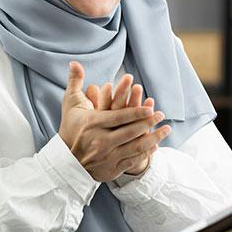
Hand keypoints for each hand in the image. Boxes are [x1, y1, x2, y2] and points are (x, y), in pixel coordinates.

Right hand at [59, 62, 170, 181]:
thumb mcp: (70, 103)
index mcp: (92, 124)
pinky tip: (156, 144)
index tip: (151, 107)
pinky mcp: (111, 169)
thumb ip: (75, 82)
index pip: (119, 117)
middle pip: (130, 131)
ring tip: (166, 129)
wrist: (65, 161)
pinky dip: (146, 153)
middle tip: (161, 114)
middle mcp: (100, 141)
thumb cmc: (70, 128)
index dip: (137, 112)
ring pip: (135, 147)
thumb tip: (74, 62)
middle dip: (149, 122)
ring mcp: (107, 157)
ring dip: (154, 137)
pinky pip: (133, 160)